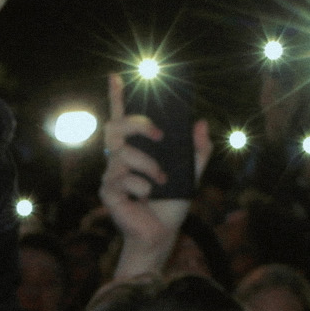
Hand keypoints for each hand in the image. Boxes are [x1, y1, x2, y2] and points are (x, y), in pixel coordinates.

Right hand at [101, 72, 208, 281]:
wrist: (162, 234)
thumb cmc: (172, 203)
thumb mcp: (192, 174)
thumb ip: (198, 150)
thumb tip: (201, 123)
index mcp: (136, 148)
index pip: (122, 117)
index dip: (117, 96)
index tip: (117, 76)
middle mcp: (119, 158)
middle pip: (114, 127)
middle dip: (137, 124)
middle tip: (160, 134)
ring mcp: (111, 175)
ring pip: (122, 154)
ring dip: (148, 165)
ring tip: (162, 181)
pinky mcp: (108, 193)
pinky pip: (121, 179)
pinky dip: (141, 186)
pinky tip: (147, 196)